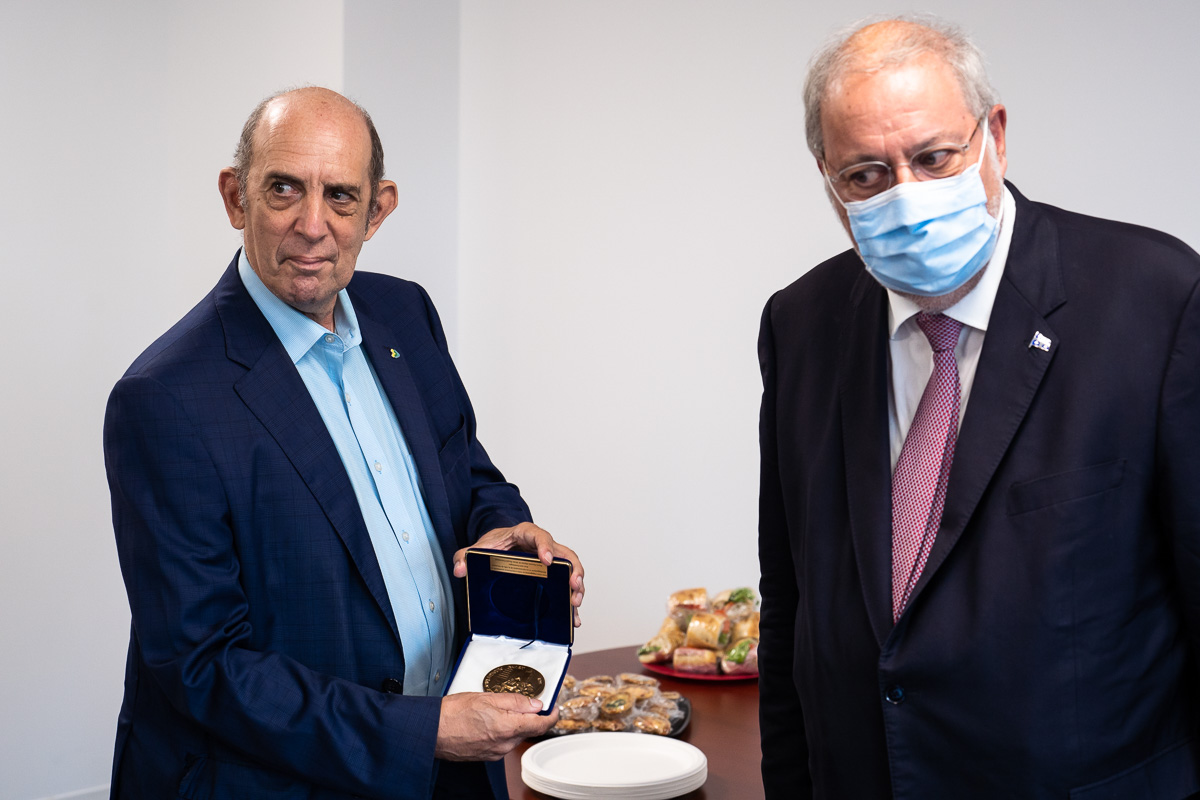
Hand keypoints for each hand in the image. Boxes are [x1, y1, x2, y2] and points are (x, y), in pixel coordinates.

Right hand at [434, 692, 557, 760]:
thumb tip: (536, 705)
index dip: (552, 715)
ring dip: (513, 723)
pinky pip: (503, 742)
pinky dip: (502, 731)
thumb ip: (516, 701)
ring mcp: (496, 752)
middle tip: (521, 701)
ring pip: (515, 736)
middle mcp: (505, 744)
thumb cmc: (454, 713)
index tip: (554, 708)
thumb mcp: (488, 697)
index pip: (541, 725)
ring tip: (495, 709)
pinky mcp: (488, 756)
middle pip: (528, 729)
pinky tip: (488, 721)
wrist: (433, 731)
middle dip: (528, 716)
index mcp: (508, 727)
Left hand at [453, 522, 585, 626]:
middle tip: (573, 586)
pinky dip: (571, 601)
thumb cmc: (495, 544)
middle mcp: (544, 546)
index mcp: (526, 534)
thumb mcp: (478, 547)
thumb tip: (459, 568)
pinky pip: (566, 586)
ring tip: (575, 604)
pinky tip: (573, 617)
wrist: (500, 546)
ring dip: (577, 586)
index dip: (545, 547)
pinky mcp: (553, 576)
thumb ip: (465, 556)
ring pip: (571, 569)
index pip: (540, 536)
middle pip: (565, 554)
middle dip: (573, 570)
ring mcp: (552, 561)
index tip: (547, 561)